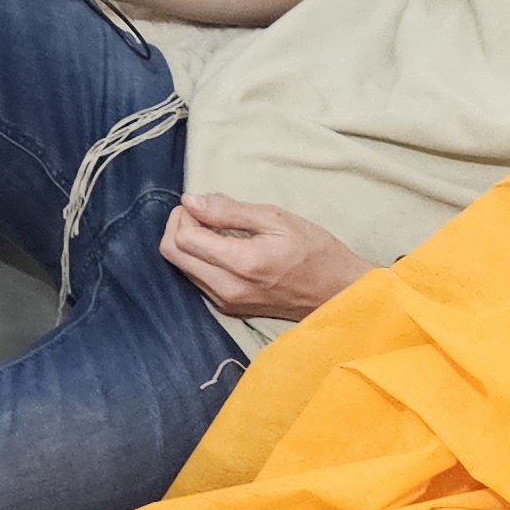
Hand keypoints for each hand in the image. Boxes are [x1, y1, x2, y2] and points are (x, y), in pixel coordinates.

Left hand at [156, 193, 370, 320]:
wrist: (337, 292)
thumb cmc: (314, 250)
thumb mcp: (276, 219)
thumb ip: (228, 210)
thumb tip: (190, 201)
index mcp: (240, 264)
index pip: (183, 238)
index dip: (185, 214)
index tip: (202, 203)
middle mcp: (226, 289)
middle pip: (172, 254)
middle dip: (179, 226)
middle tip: (203, 212)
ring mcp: (226, 302)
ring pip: (181, 267)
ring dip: (188, 242)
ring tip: (216, 227)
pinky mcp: (228, 308)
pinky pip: (196, 279)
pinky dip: (199, 258)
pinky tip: (222, 247)